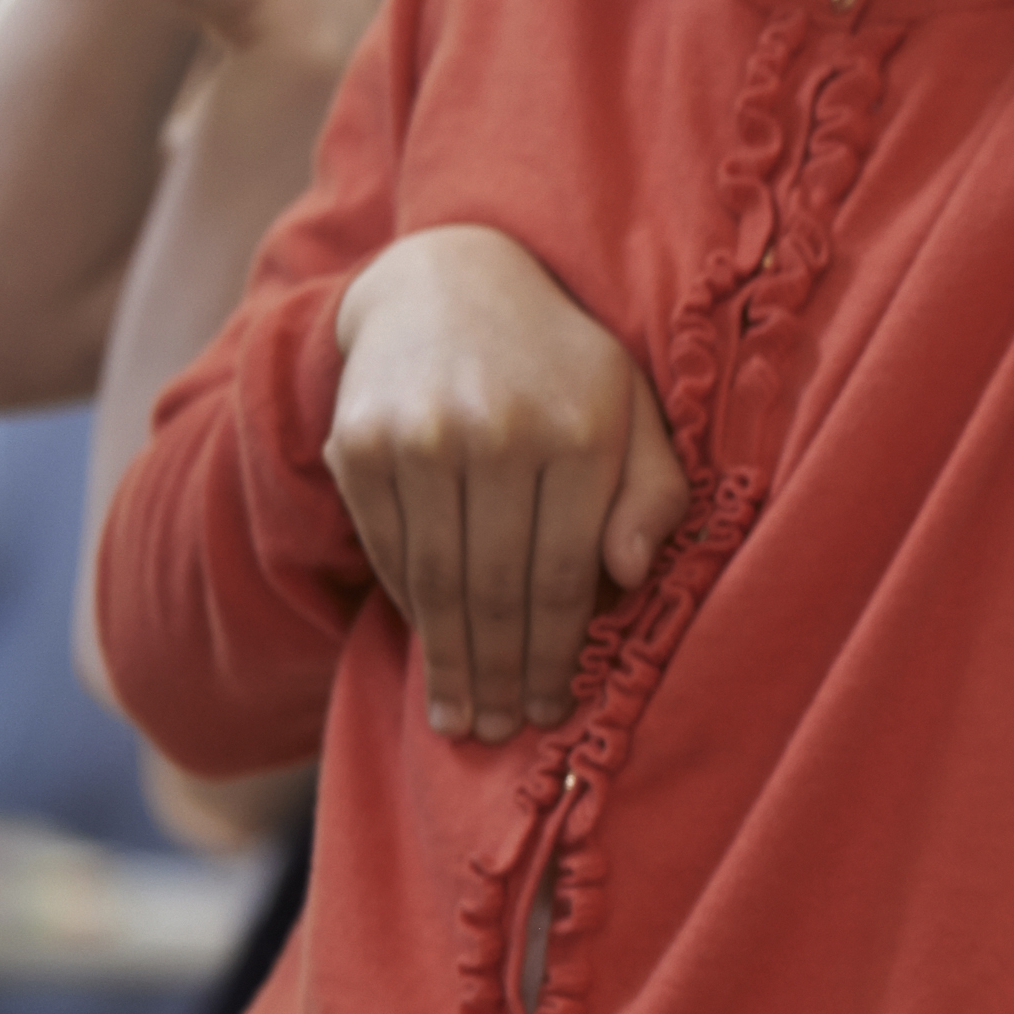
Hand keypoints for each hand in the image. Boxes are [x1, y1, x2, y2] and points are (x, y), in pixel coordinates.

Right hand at [327, 228, 690, 742]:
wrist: (448, 283)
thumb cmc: (563, 362)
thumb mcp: (632, 408)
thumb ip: (653, 491)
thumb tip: (630, 573)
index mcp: (578, 430)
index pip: (566, 572)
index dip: (557, 651)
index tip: (552, 707)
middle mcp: (494, 433)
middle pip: (495, 589)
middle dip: (498, 673)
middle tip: (497, 731)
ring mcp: (418, 439)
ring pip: (436, 581)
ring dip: (447, 659)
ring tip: (459, 714)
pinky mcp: (360, 446)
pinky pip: (390, 551)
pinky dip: (411, 606)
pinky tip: (429, 645)